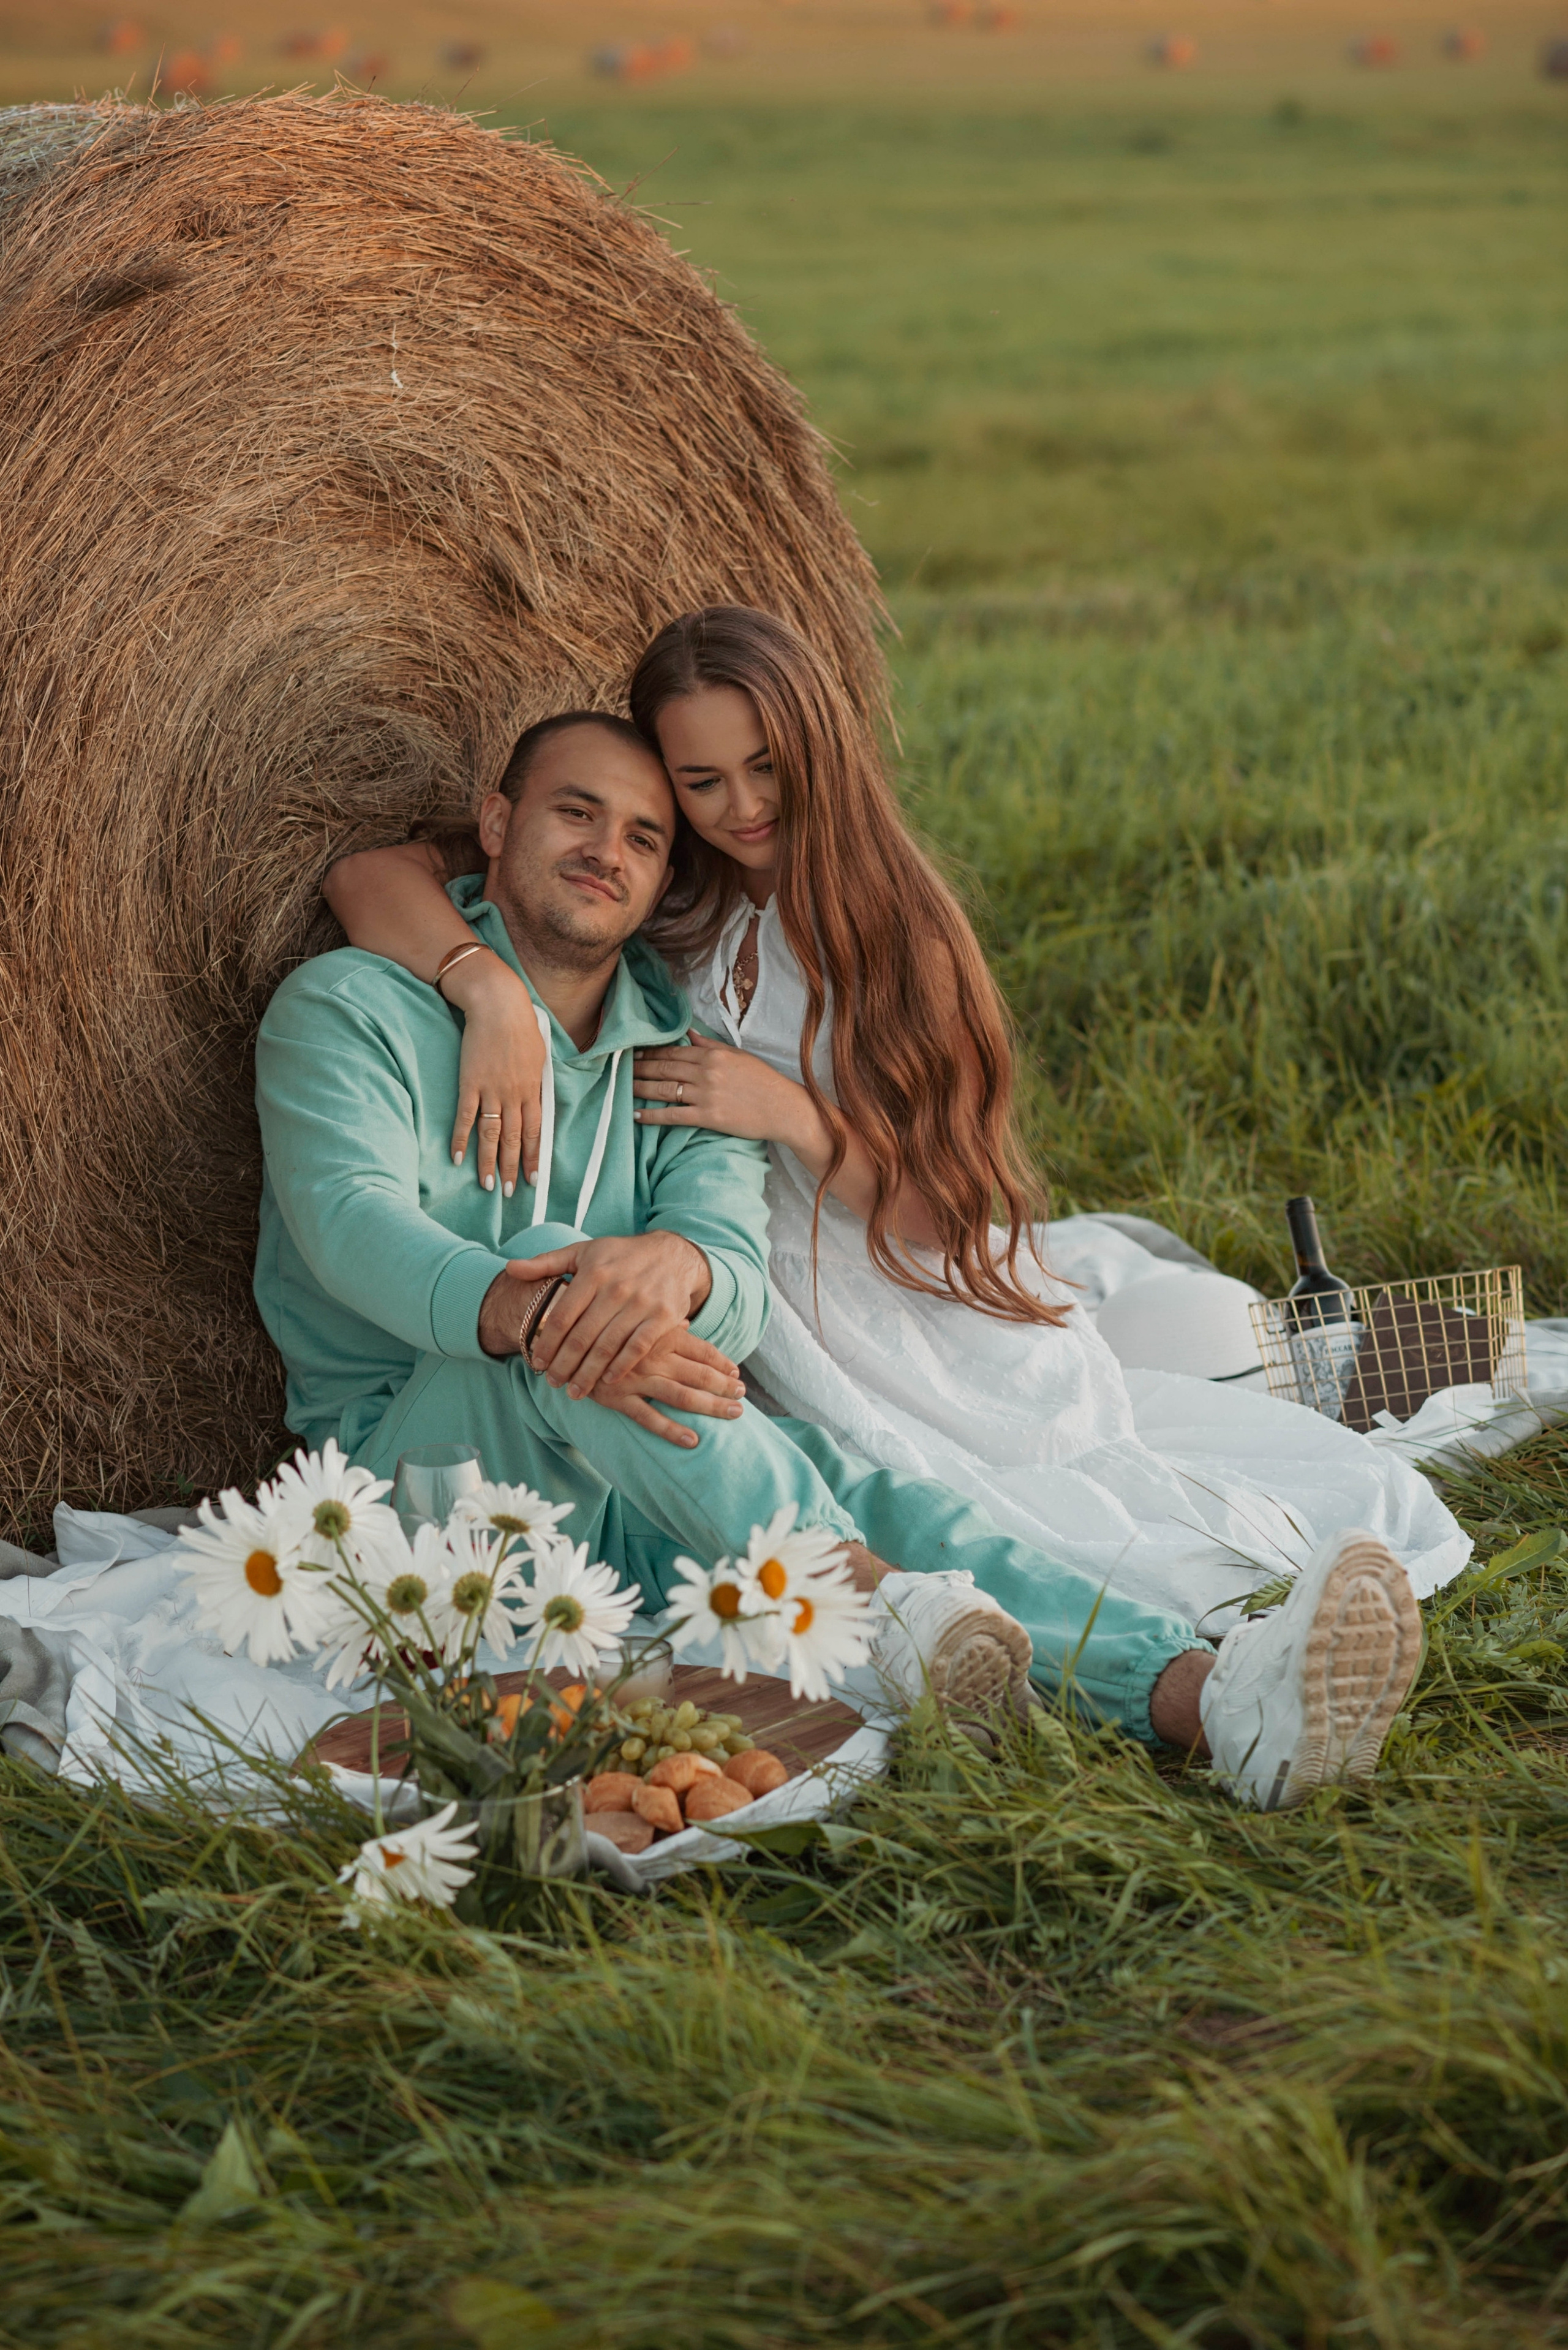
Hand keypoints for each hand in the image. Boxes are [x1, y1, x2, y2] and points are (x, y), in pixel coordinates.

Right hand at [441, 950, 545, 1194]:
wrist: (498, 1004)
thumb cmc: (521, 1025)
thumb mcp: (540, 1055)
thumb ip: (537, 1082)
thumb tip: (538, 1098)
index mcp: (533, 1090)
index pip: (536, 1133)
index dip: (533, 1158)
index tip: (533, 1180)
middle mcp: (514, 1095)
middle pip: (514, 1140)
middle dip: (512, 1168)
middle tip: (508, 1192)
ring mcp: (491, 1091)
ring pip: (491, 1135)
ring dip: (488, 1162)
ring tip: (486, 1185)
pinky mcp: (469, 1084)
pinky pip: (465, 1118)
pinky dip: (460, 1139)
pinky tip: (457, 1158)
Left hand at [505, 1233, 714, 1396]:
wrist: (673, 1255)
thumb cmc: (621, 1256)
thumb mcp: (583, 1252)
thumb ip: (546, 1263)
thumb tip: (510, 1268)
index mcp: (593, 1273)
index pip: (562, 1315)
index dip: (546, 1343)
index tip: (536, 1362)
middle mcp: (617, 1288)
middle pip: (582, 1337)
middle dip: (564, 1365)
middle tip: (552, 1383)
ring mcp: (641, 1303)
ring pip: (607, 1347)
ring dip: (588, 1373)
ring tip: (575, 1391)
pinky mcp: (663, 1317)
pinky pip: (637, 1348)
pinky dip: (621, 1367)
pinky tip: (607, 1380)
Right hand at [593, 1328, 747, 1448]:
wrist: (560, 1334)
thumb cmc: (603, 1324)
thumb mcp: (634, 1316)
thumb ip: (662, 1323)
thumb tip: (687, 1322)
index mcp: (659, 1334)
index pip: (701, 1349)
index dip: (722, 1362)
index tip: (737, 1373)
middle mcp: (652, 1355)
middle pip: (698, 1373)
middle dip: (724, 1386)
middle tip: (743, 1396)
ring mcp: (635, 1378)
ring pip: (681, 1395)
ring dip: (710, 1406)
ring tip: (733, 1414)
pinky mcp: (617, 1398)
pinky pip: (649, 1417)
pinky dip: (671, 1430)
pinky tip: (692, 1441)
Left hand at [633, 1030, 817, 1148]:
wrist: (783, 1108)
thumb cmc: (763, 1081)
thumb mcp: (739, 1055)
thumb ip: (711, 1045)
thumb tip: (689, 1034)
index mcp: (713, 1055)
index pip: (674, 1051)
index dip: (650, 1052)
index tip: (634, 1052)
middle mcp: (706, 1072)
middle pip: (664, 1068)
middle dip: (639, 1067)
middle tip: (620, 1068)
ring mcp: (706, 1095)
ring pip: (664, 1089)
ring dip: (640, 1088)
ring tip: (622, 1088)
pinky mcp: (708, 1117)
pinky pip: (673, 1115)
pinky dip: (652, 1115)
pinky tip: (637, 1115)